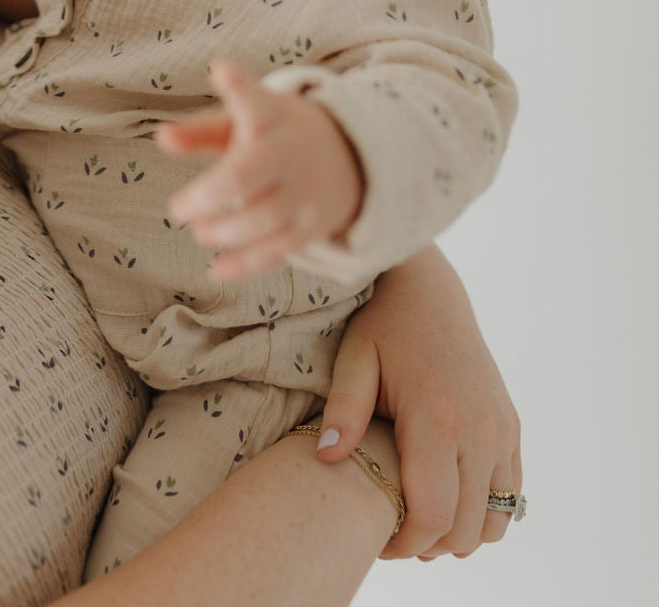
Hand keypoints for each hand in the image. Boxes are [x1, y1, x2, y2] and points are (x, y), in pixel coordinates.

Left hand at [156, 58, 362, 277]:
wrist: (346, 156)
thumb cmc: (275, 134)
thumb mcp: (243, 122)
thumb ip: (201, 131)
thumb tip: (160, 137)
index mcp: (269, 116)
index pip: (254, 100)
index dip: (238, 87)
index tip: (223, 70)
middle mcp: (288, 152)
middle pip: (245, 174)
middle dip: (206, 196)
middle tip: (177, 209)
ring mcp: (304, 190)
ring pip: (260, 218)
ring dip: (222, 231)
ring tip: (199, 231)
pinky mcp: (312, 224)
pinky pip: (278, 249)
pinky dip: (246, 264)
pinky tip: (217, 269)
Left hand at [315, 246, 521, 560]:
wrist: (432, 292)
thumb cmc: (385, 324)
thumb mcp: (355, 358)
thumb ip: (344, 408)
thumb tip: (328, 456)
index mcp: (438, 418)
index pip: (433, 515)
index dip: (405, 543)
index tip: (379, 542)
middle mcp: (480, 429)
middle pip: (464, 528)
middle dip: (429, 545)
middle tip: (394, 533)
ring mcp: (501, 430)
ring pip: (493, 521)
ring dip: (459, 533)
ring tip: (420, 518)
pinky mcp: (510, 427)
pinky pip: (509, 496)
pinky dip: (484, 512)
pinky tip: (448, 498)